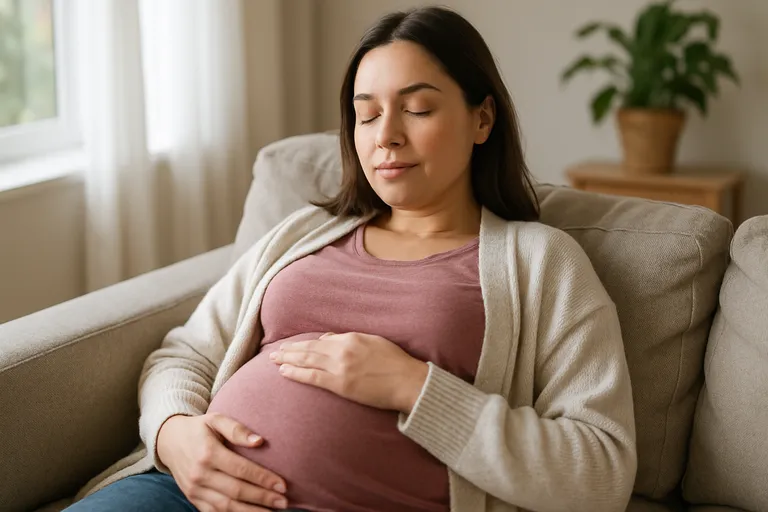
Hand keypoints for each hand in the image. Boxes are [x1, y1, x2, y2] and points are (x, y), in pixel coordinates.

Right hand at [156, 413, 288, 510]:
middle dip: (262, 498)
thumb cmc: (199, 429)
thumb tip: (260, 441)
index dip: (263, 479)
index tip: (282, 485)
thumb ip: (237, 429)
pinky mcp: (192, 499)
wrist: (169, 441)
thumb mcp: (216, 420)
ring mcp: (194, 489)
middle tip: (284, 503)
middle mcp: (200, 474)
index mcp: (208, 453)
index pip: (241, 470)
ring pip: (226, 507)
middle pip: (236, 491)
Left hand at [270, 332, 428, 412]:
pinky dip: (295, 373)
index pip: (322, 340)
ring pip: (307, 360)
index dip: (306, 344)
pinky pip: (312, 377)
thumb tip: (330, 338)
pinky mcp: (340, 384)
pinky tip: (284, 371)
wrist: (407, 381)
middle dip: (290, 349)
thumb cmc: (396, 363)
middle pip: (309, 348)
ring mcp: (340, 367)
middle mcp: (342, 349)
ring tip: (273, 359)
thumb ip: (351, 339)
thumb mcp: (374, 342)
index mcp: (351, 338)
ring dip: (288, 359)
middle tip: (275, 350)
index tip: (295, 346)